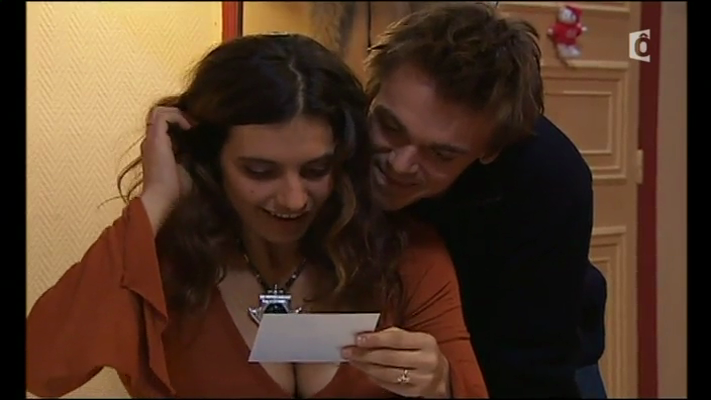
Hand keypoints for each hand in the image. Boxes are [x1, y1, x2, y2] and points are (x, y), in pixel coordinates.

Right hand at [140, 106, 191, 233]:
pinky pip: (162, 115)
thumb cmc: (178, 190)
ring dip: (179, 114)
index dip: (183, 123)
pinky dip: (177, 117)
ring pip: (160, 111)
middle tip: (199, 125)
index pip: (168, 126)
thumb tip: (212, 147)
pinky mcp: (154, 138)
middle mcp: (153, 141)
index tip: (200, 130)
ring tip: (194, 125)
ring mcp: (152, 139)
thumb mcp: (191, 168)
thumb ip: (195, 156)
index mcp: (160, 149)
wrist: (162, 199)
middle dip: (182, 115)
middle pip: (163, 116)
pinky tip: (189, 128)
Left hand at [341, 327, 450, 397]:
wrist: (441, 374)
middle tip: (348, 351)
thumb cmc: (421, 351)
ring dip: (366, 367)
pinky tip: (366, 370)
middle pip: (389, 358)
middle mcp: (426, 361)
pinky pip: (390, 385)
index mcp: (426, 342)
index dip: (375, 339)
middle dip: (365, 354)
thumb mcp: (413, 338)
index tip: (358, 339)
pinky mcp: (415, 392)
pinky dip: (375, 378)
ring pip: (387, 374)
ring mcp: (422, 379)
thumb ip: (392, 335)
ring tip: (353, 360)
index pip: (397, 339)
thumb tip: (366, 335)